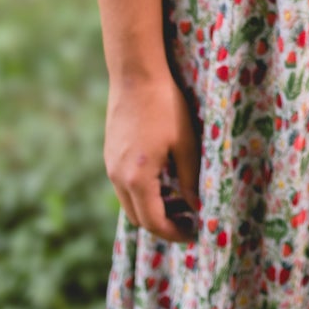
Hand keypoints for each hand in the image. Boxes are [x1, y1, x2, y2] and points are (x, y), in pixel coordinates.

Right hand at [104, 70, 200, 242]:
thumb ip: (191, 180)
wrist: (135, 74)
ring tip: (181, 198)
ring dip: (152, 208)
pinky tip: (164, 179)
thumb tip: (198, 208)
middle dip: (163, 225)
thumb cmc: (166, 106)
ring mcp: (110, 165)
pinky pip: (124, 185)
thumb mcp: (186, 144)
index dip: (174, 233)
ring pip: (129, 202)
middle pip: (138, 218)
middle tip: (189, 219)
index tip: (194, 233)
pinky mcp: (110, 154)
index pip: (153, 223)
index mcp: (137, 179)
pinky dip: (143, 192)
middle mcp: (117, 177)